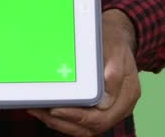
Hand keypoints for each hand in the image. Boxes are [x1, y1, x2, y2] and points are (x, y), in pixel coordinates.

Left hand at [28, 9, 141, 135]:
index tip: (56, 110)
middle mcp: (118, 107)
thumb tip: (105, 101)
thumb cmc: (113, 40)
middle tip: (39, 111)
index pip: (101, 117)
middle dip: (62, 122)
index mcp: (127, 95)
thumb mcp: (116, 48)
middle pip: (90, 127)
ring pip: (82, 128)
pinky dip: (61, 118)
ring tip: (37, 110)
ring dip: (58, 123)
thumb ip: (114, 72)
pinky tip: (44, 108)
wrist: (115, 36)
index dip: (78, 117)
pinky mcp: (95, 107)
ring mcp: (107, 109)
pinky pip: (78, 120)